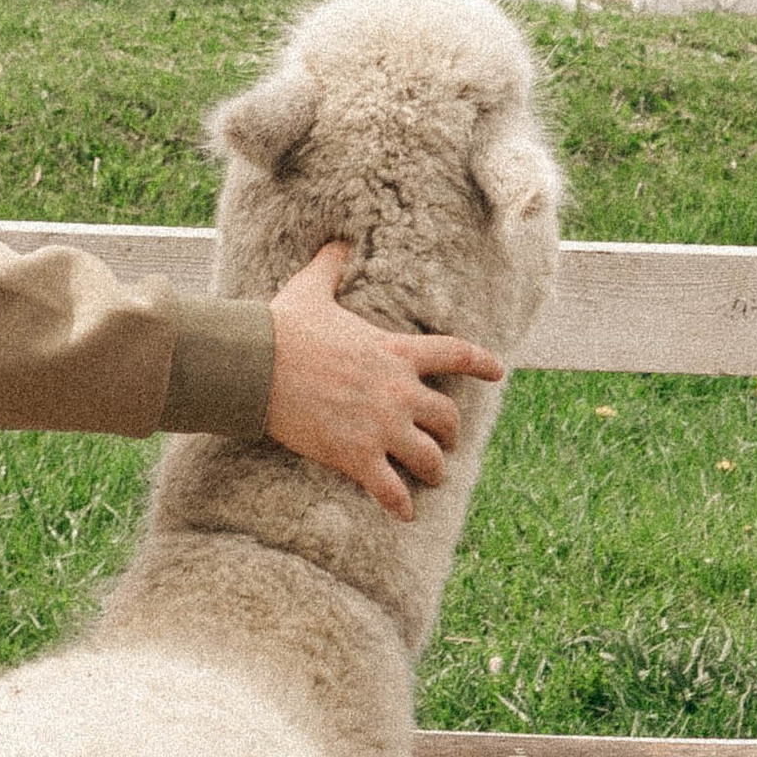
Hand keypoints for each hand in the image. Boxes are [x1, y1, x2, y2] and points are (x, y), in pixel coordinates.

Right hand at [265, 244, 504, 521]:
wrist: (256, 365)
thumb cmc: (283, 326)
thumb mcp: (311, 288)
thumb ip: (331, 266)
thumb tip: (337, 242)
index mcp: (395, 352)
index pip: (455, 355)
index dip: (482, 364)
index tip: (500, 371)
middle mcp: (398, 391)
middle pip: (447, 419)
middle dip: (449, 433)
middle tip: (443, 442)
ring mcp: (381, 427)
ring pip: (429, 460)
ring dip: (433, 470)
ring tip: (430, 477)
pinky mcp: (357, 456)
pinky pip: (391, 491)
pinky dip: (401, 506)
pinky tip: (405, 514)